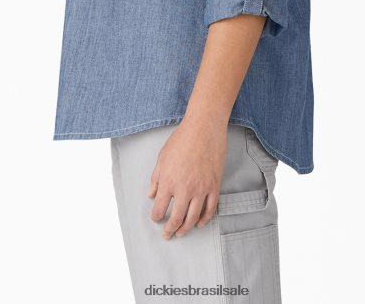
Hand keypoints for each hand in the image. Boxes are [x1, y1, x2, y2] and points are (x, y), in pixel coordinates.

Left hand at [146, 116, 227, 238]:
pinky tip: (199, 223)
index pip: (159, 208)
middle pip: (176, 218)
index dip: (156, 217)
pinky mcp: (214, 186)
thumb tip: (151, 194)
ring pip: (193, 218)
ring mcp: (201, 189)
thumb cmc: (181, 140)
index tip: (156, 219)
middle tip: (167, 235)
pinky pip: (210, 209)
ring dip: (185, 228)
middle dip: (169, 230)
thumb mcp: (162, 158)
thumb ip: (156, 179)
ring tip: (181, 233)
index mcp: (168, 182)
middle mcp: (184, 189)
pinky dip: (204, 219)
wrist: (204, 128)